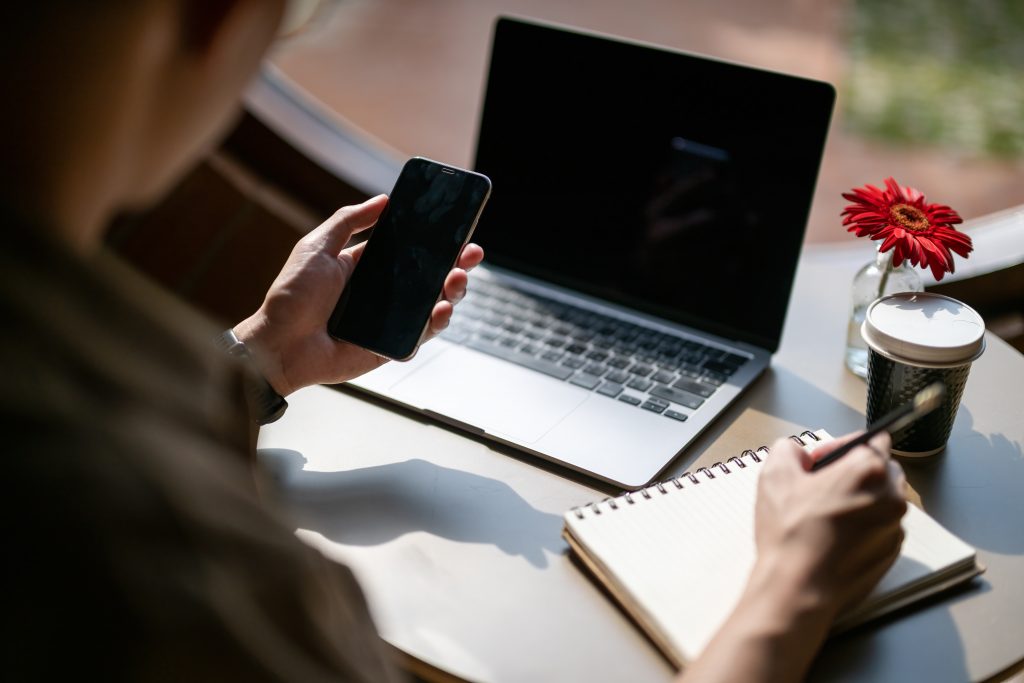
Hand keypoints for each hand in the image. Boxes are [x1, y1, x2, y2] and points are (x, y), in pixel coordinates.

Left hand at [234, 195, 484, 395]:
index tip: (457, 228)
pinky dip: (436, 323)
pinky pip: (421, 334)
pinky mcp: (391, 346)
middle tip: (471, 253)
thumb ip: (349, 221)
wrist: (278, 345)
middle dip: (456, 264)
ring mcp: (390, 321)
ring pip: (433, 304)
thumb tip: (383, 199)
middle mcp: (383, 293)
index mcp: (367, 267)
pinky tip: (441, 310)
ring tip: (457, 279)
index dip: (435, 241)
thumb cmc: (291, 297)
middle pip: (430, 277)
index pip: (411, 251)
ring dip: (452, 291)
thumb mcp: (316, 247)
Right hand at [679, 433, 906, 682]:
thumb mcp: (775, 473)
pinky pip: (880, 529)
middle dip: (853, 473)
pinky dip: (862, 528)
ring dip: (859, 500)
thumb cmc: (791, 532)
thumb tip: (798, 453)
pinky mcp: (890, 554)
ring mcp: (894, 528)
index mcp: (869, 469)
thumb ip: (789, 448)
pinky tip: (832, 538)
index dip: (840, 446)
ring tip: (824, 516)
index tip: (818, 462)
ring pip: (882, 501)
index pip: (874, 438)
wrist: (799, 586)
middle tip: (820, 486)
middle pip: (882, 469)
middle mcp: (892, 496)